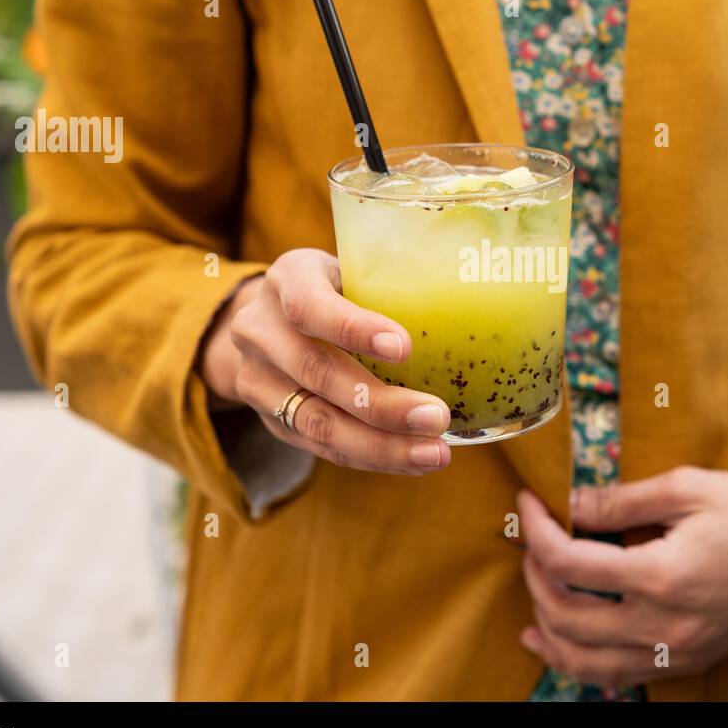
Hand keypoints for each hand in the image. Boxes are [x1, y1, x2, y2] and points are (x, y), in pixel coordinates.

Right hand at [198, 248, 452, 474]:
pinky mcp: (272, 420)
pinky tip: (414, 459)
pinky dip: (371, 456)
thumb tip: (469, 305)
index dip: (354, 329)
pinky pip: (322, 447)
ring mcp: (258, 380)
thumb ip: (389, 284)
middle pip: (317, 374)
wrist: (266, 320)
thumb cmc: (335, 288)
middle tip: (436, 416)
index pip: (310, 306)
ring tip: (434, 452)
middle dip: (380, 403)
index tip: (404, 348)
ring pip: (317, 422)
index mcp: (288, 279)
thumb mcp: (351, 268)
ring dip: (380, 445)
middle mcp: (261, 330)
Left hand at [517, 421, 727, 687]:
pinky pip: (618, 677)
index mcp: (661, 575)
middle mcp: (664, 625)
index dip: (535, 530)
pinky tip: (560, 641)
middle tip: (532, 542)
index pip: (567, 562)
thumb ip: (622, 500)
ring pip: (584, 662)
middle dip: (533, 577)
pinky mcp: (689, 660)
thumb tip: (570, 504)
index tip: (528, 503)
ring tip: (532, 597)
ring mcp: (677, 651)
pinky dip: (580, 662)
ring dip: (547, 630)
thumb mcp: (688, 486)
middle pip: (565, 616)